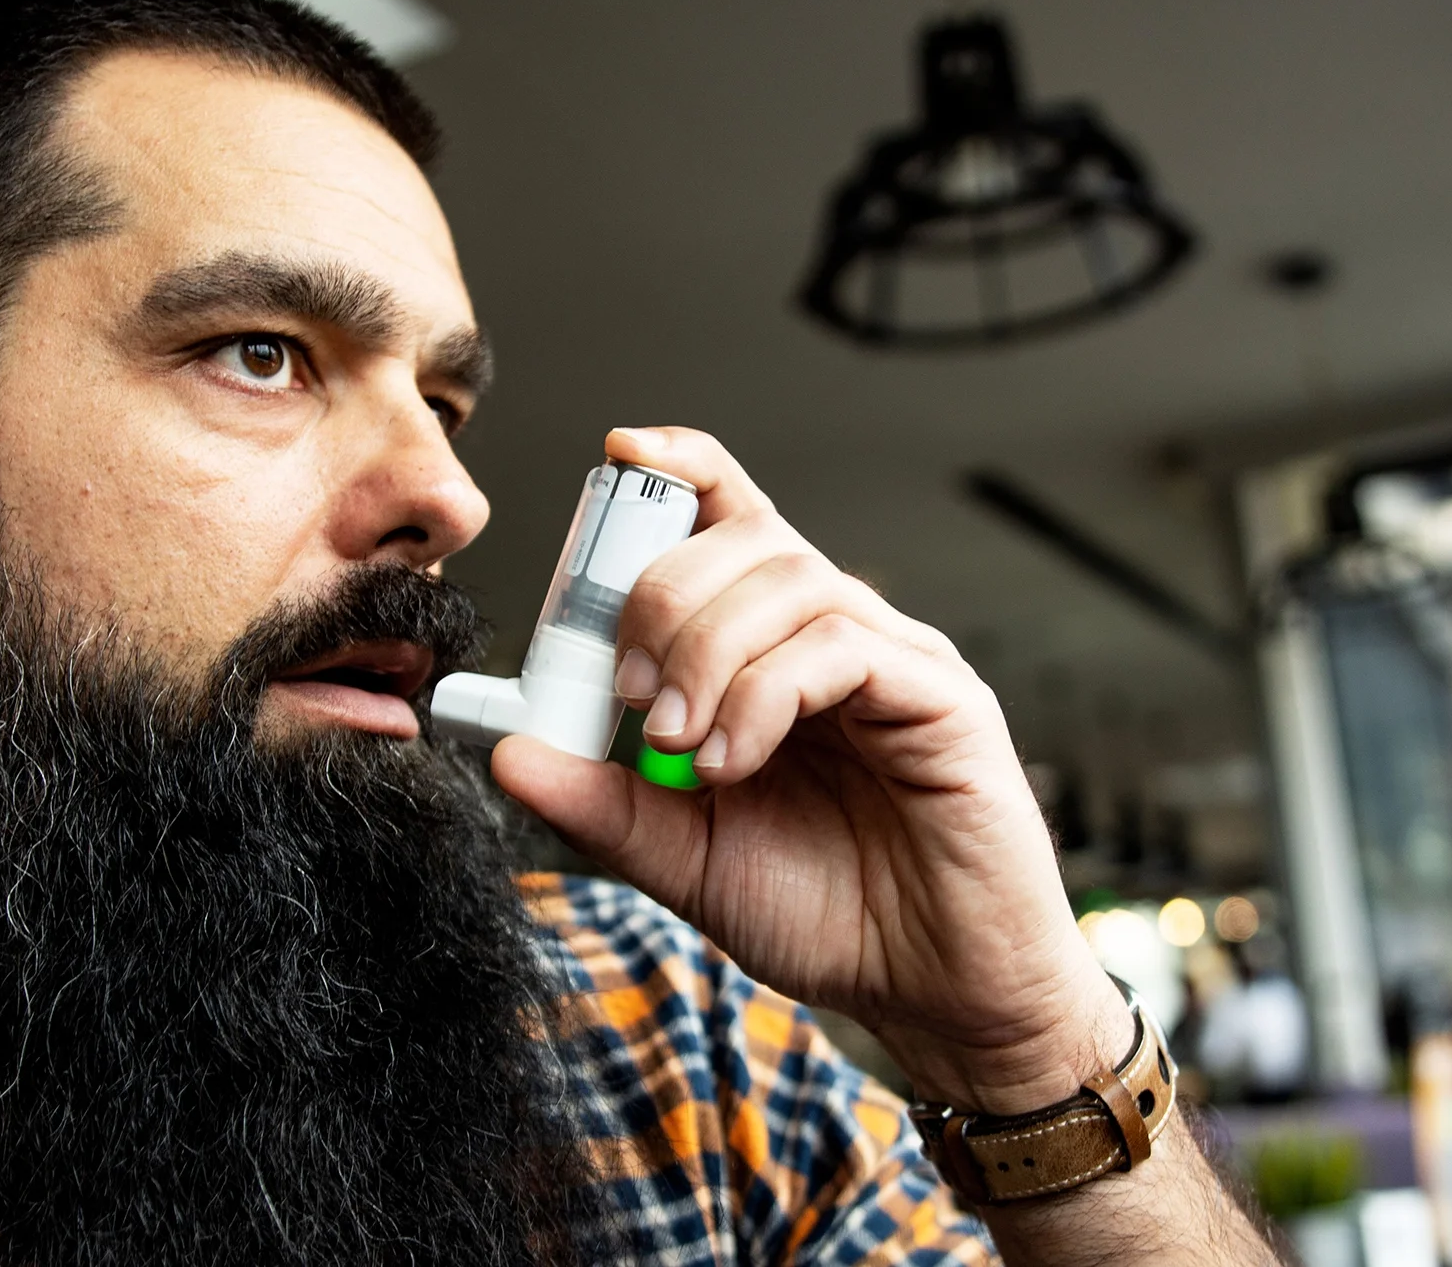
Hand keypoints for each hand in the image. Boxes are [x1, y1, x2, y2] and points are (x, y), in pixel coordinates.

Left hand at [492, 427, 1132, 1114]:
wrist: (937, 995)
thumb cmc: (833, 916)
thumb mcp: (686, 859)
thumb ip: (604, 802)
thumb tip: (508, 749)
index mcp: (777, 650)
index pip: (731, 517)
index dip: (678, 471)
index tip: (617, 458)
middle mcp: (840, 635)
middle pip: (746, 537)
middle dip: (662, 596)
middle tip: (628, 694)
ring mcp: (897, 661)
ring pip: (790, 581)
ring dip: (707, 650)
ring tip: (681, 741)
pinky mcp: (943, 699)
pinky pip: (843, 647)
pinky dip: (767, 693)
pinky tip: (735, 759)